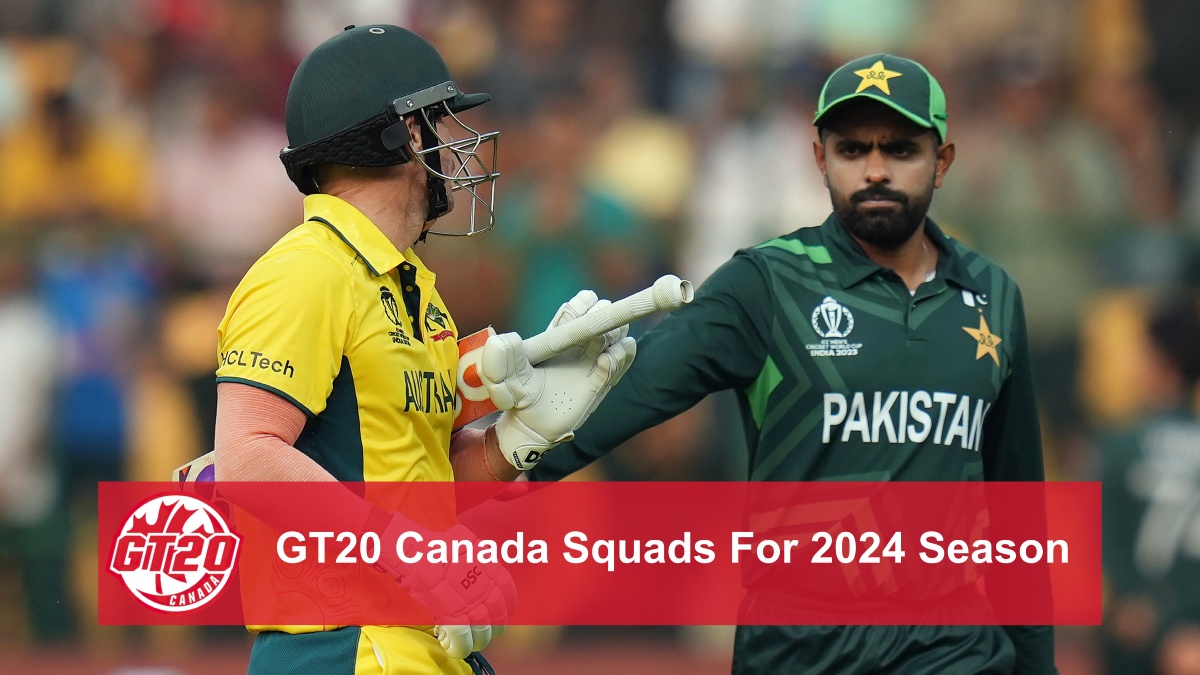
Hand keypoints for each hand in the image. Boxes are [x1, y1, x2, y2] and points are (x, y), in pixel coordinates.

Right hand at [374, 518, 516, 658]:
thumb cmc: (439, 548)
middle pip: (498, 620)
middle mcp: (487, 590)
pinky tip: (454, 648)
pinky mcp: (453, 616)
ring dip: (476, 641)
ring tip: (468, 642)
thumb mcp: (470, 547)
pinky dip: (459, 647)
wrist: (418, 552)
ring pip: (482, 633)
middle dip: (491, 630)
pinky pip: (462, 639)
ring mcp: (471, 604)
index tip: (497, 616)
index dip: (504, 610)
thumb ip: (480, 562)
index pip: (509, 598)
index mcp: (493, 572)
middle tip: (482, 632)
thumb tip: (482, 574)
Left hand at [481, 290, 635, 469]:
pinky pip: (623, 359)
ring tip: (603, 346)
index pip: (579, 306)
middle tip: (594, 330)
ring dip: (616, 333)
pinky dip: (621, 356)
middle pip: (603, 315)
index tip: (579, 310)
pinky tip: (606, 361)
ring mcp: (594, 361)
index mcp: (557, 335)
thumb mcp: (504, 382)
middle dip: (603, 315)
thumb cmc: (518, 401)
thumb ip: (499, 362)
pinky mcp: (603, 381)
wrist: (533, 429)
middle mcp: (579, 345)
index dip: (583, 304)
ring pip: (618, 333)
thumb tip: (504, 339)